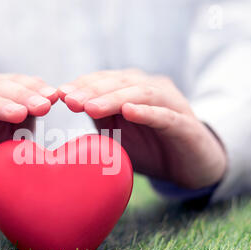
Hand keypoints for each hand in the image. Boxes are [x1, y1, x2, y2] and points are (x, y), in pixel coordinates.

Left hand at [59, 69, 226, 188]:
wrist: (190, 167)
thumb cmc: (150, 149)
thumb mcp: (119, 135)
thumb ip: (100, 121)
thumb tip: (66, 115)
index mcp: (133, 90)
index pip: (105, 81)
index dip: (83, 85)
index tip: (59, 94)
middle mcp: (152, 89)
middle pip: (120, 82)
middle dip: (93, 90)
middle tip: (70, 100)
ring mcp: (171, 104)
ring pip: (141, 93)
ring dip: (114, 98)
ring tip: (91, 107)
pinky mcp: (185, 124)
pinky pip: (165, 115)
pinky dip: (147, 112)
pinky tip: (129, 111)